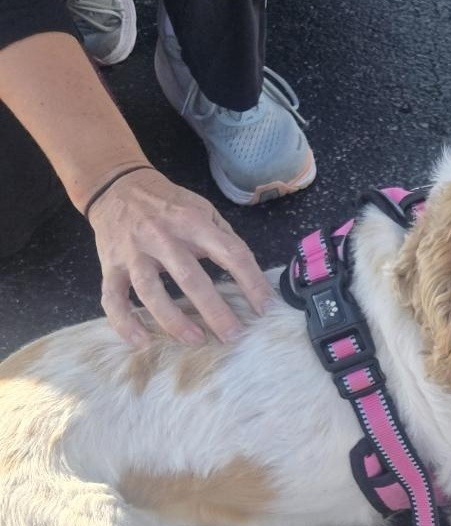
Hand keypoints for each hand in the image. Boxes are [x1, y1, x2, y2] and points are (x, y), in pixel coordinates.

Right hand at [86, 166, 273, 346]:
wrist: (115, 184)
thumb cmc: (168, 204)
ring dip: (173, 320)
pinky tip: (141, 341)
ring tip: (196, 340)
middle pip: (189, 278)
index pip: (230, 254)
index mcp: (192, 222)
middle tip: (233, 336)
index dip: (251, 282)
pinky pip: (112, 297)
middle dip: (214, 310)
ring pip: (150, 291)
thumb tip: (251, 277)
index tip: (265, 308)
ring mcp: (132, 252)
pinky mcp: (109, 264)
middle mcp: (161, 236)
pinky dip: (124, 322)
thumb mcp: (202, 209)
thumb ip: (225, 239)